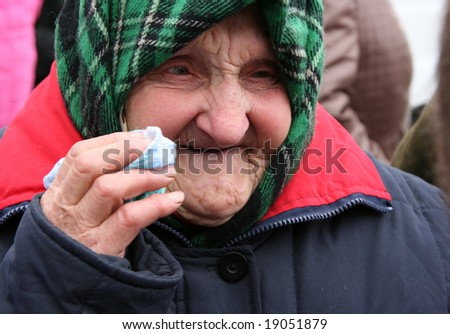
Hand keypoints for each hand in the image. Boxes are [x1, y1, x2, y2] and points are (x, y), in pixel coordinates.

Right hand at [41, 132, 183, 256]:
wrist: (72, 280)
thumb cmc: (85, 233)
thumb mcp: (82, 206)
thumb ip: (101, 182)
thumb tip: (144, 153)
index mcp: (60, 191)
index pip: (79, 154)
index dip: (112, 141)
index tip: (141, 138)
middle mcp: (66, 207)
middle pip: (89, 166)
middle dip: (125, 150)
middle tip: (154, 149)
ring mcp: (83, 228)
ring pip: (109, 189)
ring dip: (144, 176)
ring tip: (167, 174)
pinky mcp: (103, 247)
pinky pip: (131, 218)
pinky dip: (157, 205)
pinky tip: (174, 200)